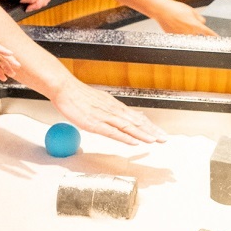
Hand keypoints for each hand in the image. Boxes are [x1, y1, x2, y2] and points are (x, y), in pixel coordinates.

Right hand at [49, 81, 166, 145]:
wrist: (65, 88)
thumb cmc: (79, 96)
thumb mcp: (102, 101)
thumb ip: (114, 110)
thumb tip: (126, 115)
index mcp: (115, 107)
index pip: (137, 117)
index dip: (150, 126)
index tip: (160, 133)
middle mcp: (114, 111)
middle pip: (137, 122)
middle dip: (152, 131)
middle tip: (164, 139)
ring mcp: (105, 117)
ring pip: (128, 127)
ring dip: (143, 134)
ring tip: (154, 141)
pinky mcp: (95, 123)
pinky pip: (112, 132)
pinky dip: (124, 137)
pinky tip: (133, 142)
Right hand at [154, 0, 215, 35]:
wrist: (162, 10)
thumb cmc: (176, 8)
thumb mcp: (191, 10)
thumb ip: (199, 18)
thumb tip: (203, 22)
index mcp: (195, 25)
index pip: (208, 33)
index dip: (213, 36)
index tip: (218, 39)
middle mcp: (189, 33)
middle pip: (197, 36)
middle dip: (196, 32)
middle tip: (188, 23)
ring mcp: (181, 36)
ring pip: (189, 37)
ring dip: (187, 32)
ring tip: (180, 22)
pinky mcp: (174, 38)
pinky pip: (180, 37)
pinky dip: (179, 32)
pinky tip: (174, 24)